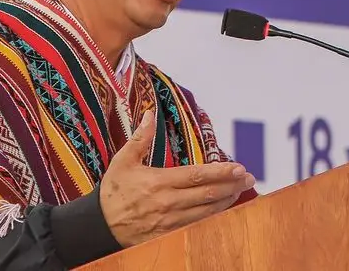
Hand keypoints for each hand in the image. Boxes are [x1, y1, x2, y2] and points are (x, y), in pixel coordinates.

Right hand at [99, 109, 256, 246]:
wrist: (99, 227)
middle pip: (207, 194)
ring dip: (227, 201)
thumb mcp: (123, 161)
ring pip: (206, 212)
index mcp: (159, 182)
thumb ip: (140, 138)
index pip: (196, 176)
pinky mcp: (169, 235)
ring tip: (241, 191)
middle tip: (249, 178)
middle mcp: (168, 203)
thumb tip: (150, 114)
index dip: (220, 171)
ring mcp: (170, 222)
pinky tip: (224, 210)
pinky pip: (197, 225)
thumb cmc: (112, 192)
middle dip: (231, 185)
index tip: (238, 167)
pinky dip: (213, 217)